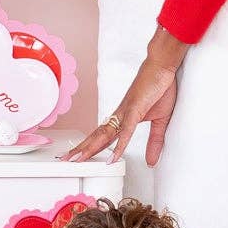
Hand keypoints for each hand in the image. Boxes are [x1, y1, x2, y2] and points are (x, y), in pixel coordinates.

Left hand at [66, 31, 186, 165]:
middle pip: (97, 136)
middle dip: (82, 149)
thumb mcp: (160, 120)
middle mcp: (120, 115)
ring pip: (105, 134)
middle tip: (66, 160)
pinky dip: (120, 145)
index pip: (104, 136)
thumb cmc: (158, 88)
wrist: (162, 66)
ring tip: (79, 160)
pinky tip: (113, 157)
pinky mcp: (136, 109)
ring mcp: (126, 112)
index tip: (79, 156)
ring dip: (91, 148)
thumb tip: (151, 160)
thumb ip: (154, 142)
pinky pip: (127, 131)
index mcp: (124, 117)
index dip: (90, 147)